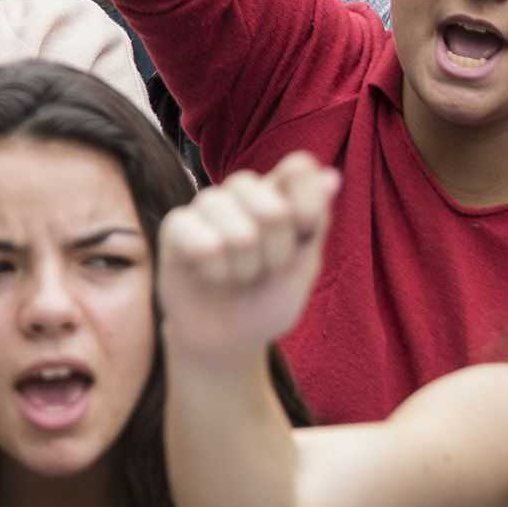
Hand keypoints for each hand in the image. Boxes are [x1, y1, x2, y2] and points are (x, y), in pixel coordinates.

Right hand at [159, 154, 339, 366]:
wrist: (227, 338)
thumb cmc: (268, 299)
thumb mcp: (304, 266)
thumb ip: (315, 221)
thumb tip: (331, 176)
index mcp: (279, 192)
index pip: (300, 168)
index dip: (308, 205)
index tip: (305, 235)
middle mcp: (243, 191)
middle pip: (273, 208)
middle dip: (277, 254)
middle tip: (267, 268)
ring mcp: (208, 204)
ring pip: (240, 233)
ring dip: (245, 269)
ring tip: (238, 275)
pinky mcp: (176, 224)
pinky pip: (204, 244)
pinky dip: (216, 272)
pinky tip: (211, 274)